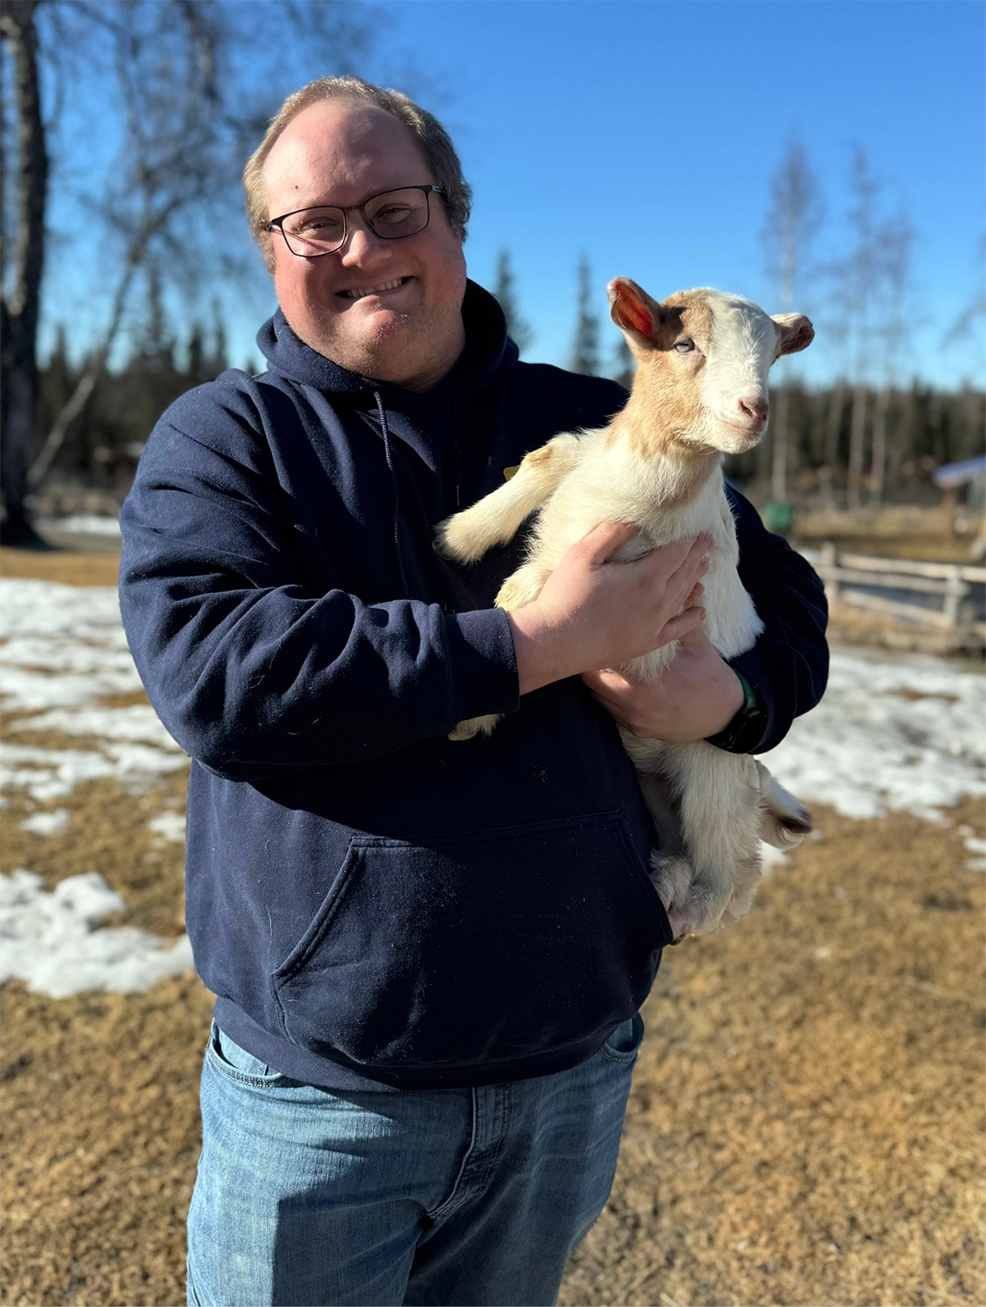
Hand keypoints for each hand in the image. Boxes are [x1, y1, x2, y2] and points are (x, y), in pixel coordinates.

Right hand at [508, 521, 711, 693]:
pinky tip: (701, 612)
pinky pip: (678, 630)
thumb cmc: (564, 595)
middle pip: (684, 573)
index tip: (700, 530)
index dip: (689, 540)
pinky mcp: (646, 643)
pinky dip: (692, 619)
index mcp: (646, 577)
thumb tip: (635, 521)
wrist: (554, 643)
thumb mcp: (582, 554)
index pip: (676, 552)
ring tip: (705, 566)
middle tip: (708, 542)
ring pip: (683, 597)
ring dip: (695, 579)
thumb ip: (611, 533)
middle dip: (697, 555)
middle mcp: (658, 602)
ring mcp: (654, 625)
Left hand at [581, 624, 744, 741]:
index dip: (598, 645)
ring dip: (599, 680)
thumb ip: (679, 618)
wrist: (727, 716)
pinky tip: (619, 683)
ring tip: (605, 663)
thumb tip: (678, 587)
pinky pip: (610, 712)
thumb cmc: (710, 676)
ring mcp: (634, 719)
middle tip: (598, 646)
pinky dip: (609, 697)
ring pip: (597, 697)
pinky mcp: (638, 730)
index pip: (603, 661)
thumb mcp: (696, 643)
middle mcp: (634, 703)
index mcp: (644, 681)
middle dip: (593, 662)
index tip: (599, 632)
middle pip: (591, 680)